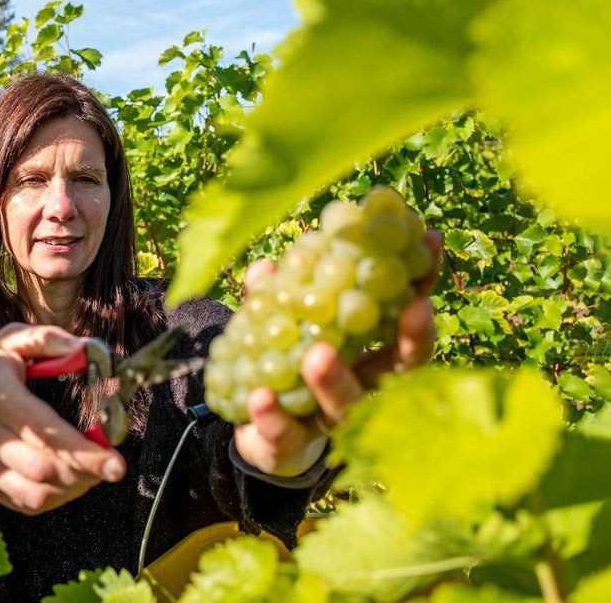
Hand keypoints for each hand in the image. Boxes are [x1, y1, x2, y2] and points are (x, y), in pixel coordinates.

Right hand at [0, 323, 125, 514]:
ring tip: (93, 472)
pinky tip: (70, 480)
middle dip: (85, 472)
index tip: (117, 463)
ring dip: (73, 487)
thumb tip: (88, 348)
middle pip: (41, 469)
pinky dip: (55, 497)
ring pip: (35, 494)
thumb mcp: (11, 341)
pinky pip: (24, 504)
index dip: (82, 451)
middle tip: (112, 465)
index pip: (42, 430)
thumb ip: (49, 339)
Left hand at [233, 230, 442, 475]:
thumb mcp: (282, 322)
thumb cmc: (285, 362)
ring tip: (317, 355)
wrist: (258, 426)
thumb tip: (266, 266)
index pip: (406, 317)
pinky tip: (260, 397)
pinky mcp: (292, 445)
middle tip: (414, 307)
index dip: (422, 284)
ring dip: (334, 381)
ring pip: (345, 407)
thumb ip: (276, 296)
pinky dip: (273, 416)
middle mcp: (361, 387)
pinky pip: (286, 434)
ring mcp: (329, 420)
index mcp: (368, 351)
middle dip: (410, 341)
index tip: (431, 244)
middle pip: (399, 369)